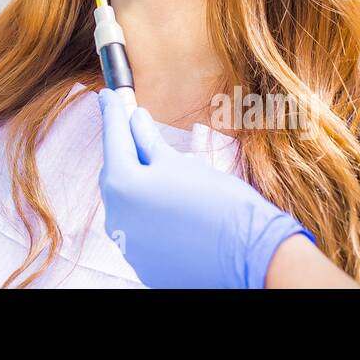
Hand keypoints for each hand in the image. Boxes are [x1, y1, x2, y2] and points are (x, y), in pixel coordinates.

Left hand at [97, 89, 312, 287]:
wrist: (252, 255)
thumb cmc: (219, 203)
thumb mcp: (179, 162)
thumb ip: (149, 140)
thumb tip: (134, 120)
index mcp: (122, 186)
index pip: (112, 139)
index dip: (111, 113)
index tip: (107, 96)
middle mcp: (116, 218)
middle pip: (114, 173)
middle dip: (124, 149)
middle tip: (131, 124)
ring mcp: (127, 244)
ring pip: (125, 203)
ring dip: (137, 183)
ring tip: (159, 168)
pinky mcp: (143, 263)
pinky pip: (138, 228)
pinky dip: (147, 211)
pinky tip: (168, 204)